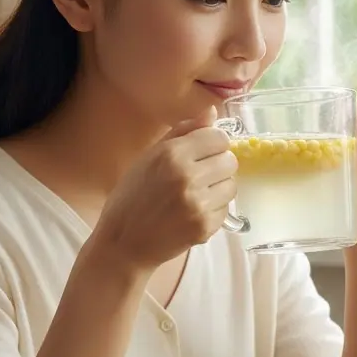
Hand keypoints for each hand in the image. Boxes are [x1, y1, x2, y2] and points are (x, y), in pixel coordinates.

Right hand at [93, 108, 237, 269]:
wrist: (124, 243)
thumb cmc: (132, 197)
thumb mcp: (149, 157)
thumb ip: (182, 132)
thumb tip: (212, 113)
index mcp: (171, 154)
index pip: (218, 137)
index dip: (213, 144)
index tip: (203, 153)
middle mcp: (187, 176)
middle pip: (230, 160)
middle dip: (218, 166)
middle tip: (200, 176)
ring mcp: (198, 203)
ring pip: (232, 185)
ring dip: (218, 188)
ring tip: (197, 195)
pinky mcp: (205, 226)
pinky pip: (226, 209)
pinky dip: (214, 210)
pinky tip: (193, 213)